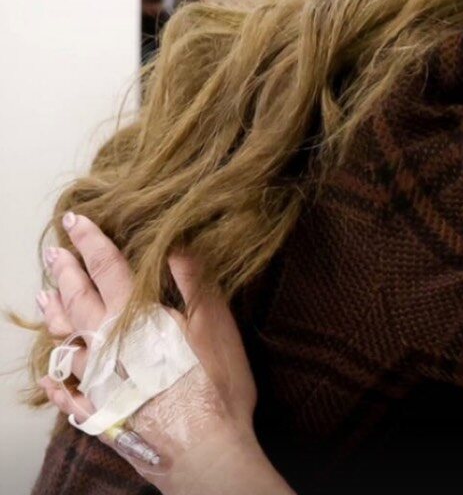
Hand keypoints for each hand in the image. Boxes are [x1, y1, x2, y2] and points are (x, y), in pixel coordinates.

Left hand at [37, 213, 291, 493]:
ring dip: (56, 315)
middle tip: (53, 250)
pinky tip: (49, 376)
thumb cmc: (213, 382)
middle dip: (66, 271)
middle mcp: (105, 343)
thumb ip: (192, 281)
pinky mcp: (100, 409)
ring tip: (45, 297)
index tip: (76, 220)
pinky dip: (55, 380)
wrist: (202, 447)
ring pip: (68, 340)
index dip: (91, 241)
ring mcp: (97, 379)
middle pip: (79, 299)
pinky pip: (67, 393)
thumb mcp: (213, 323)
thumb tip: (174, 243)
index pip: (106, 268)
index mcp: (132, 316)